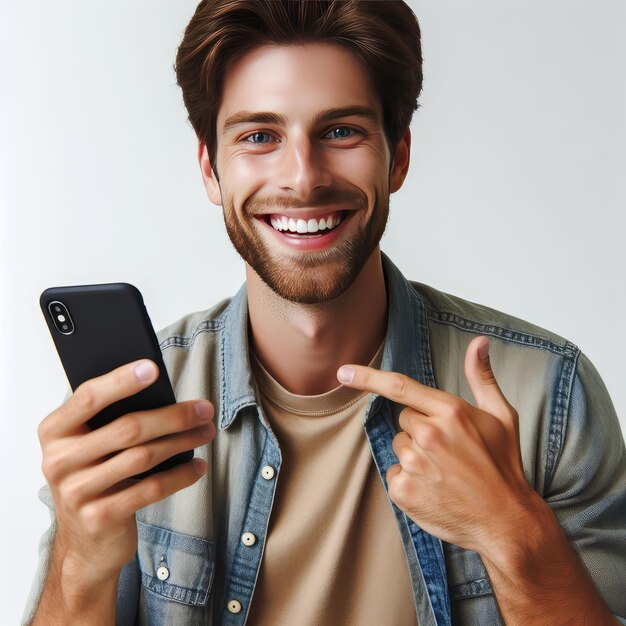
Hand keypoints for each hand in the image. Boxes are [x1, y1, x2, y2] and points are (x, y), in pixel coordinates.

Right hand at [37, 359, 214, 592]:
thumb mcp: (89, 445)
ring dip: (183, 441)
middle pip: (128, 428)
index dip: (122, 381)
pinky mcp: (100, 517)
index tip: (153, 367)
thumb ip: (110, 419)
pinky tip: (197, 465)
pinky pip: (151, 488)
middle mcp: (59, 460)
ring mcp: (77, 492)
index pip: (89, 397)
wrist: (85, 542)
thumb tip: (163, 393)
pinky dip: (181, 475)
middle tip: (204, 409)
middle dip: (173, 416)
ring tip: (206, 431)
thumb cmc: (94, 478)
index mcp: (55, 431)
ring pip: (143, 456)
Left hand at [337, 336, 537, 555]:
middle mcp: (428, 435)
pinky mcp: (403, 490)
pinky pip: (395, 473)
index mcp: (450, 412)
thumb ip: (482, 376)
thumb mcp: (501, 416)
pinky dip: (410, 480)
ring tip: (444, 471)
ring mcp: (414, 464)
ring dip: (415, 455)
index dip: (367, 377)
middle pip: (404, 420)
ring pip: (400, 447)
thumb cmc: (503, 464)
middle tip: (449, 450)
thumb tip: (479, 342)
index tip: (343, 372)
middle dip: (420, 430)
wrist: (505, 521)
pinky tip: (434, 488)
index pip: (399, 387)